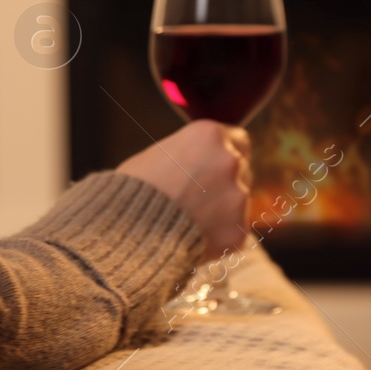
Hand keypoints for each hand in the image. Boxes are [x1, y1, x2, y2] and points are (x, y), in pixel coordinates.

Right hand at [115, 120, 250, 257]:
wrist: (129, 228)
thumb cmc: (135, 187)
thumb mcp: (161, 152)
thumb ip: (192, 153)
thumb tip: (203, 162)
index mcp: (210, 135)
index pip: (239, 139)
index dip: (225, 153)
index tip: (215, 167)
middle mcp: (230, 160)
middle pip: (241, 169)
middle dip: (224, 181)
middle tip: (197, 196)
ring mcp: (238, 196)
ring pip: (238, 201)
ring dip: (222, 208)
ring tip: (189, 218)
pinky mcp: (238, 230)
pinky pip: (234, 230)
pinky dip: (219, 234)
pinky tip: (194, 235)